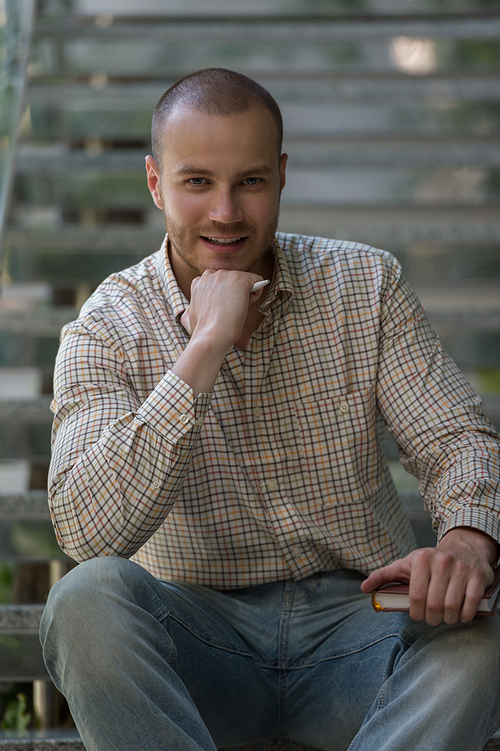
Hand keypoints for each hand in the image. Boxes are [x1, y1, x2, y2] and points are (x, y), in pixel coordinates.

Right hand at [172, 269, 265, 396]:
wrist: (211, 337)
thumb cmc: (202, 332)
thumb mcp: (189, 316)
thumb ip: (191, 308)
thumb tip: (190, 309)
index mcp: (199, 282)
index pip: (219, 283)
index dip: (223, 296)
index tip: (222, 309)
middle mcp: (211, 274)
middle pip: (232, 280)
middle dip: (234, 293)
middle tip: (231, 310)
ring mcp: (226, 275)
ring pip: (244, 280)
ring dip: (245, 294)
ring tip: (238, 308)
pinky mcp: (240, 279)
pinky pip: (257, 280)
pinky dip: (257, 292)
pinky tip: (249, 304)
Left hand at [361, 527, 497, 625]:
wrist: (463, 547)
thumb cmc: (429, 561)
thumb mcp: (404, 564)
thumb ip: (383, 576)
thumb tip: (363, 588)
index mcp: (421, 559)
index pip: (415, 596)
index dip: (415, 613)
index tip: (417, 615)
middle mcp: (442, 561)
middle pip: (434, 605)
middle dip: (432, 619)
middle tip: (432, 619)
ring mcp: (462, 568)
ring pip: (452, 607)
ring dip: (448, 619)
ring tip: (445, 618)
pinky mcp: (478, 576)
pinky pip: (471, 604)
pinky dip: (465, 615)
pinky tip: (461, 615)